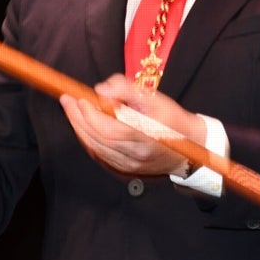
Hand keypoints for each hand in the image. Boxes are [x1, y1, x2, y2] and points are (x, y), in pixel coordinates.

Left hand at [60, 74, 207, 176]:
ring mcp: (129, 165)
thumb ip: (126, 89)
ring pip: (96, 148)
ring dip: (79, 129)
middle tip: (67, 100)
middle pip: (97, 139)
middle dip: (78, 118)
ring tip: (71, 110)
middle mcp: (135, 154)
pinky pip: (100, 155)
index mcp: (144, 136)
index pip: (108, 129)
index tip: (78, 97)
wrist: (191, 148)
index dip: (89, 114)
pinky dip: (88, 140)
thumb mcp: (154, 98)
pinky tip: (82, 126)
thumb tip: (100, 89)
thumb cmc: (172, 119)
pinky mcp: (126, 170)